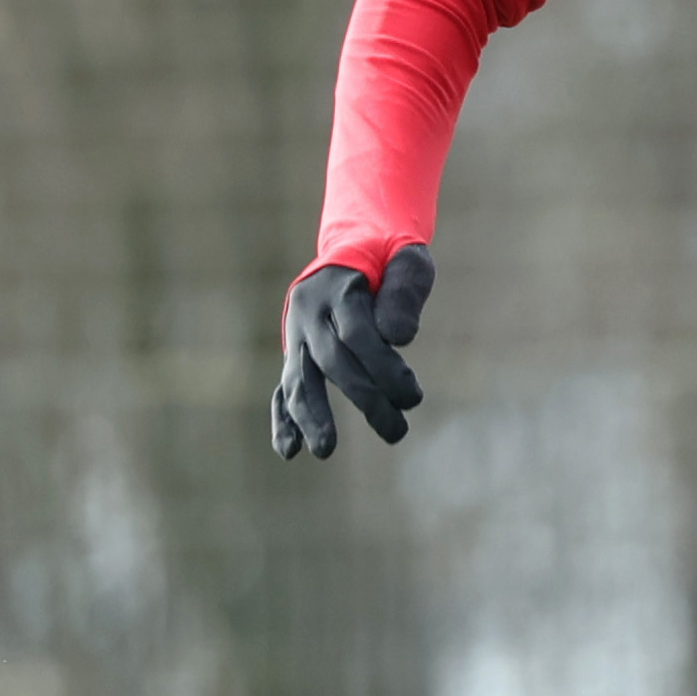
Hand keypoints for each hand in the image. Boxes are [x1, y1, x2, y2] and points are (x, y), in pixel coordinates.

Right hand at [270, 246, 434, 458]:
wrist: (355, 244)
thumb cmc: (390, 255)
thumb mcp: (408, 259)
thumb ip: (405, 290)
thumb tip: (398, 339)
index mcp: (338, 286)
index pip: (358, 334)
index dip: (385, 367)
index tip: (414, 397)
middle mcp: (309, 311)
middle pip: (333, 361)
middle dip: (365, 399)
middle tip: (397, 432)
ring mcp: (296, 333)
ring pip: (299, 377)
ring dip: (311, 417)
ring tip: (325, 450)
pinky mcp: (294, 352)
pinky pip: (283, 387)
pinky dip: (284, 418)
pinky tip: (289, 450)